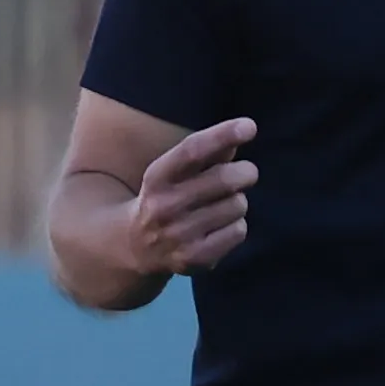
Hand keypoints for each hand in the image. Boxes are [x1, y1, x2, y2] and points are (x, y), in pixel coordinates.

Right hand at [133, 118, 257, 276]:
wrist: (135, 247)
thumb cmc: (167, 196)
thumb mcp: (175, 171)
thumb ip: (208, 151)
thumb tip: (243, 131)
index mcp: (157, 177)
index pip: (192, 150)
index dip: (223, 135)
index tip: (249, 126)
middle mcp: (164, 206)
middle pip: (225, 179)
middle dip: (246, 172)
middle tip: (246, 174)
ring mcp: (178, 235)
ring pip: (237, 205)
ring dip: (238, 201)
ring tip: (221, 206)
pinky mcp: (194, 259)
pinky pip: (238, 231)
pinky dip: (236, 226)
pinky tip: (220, 228)